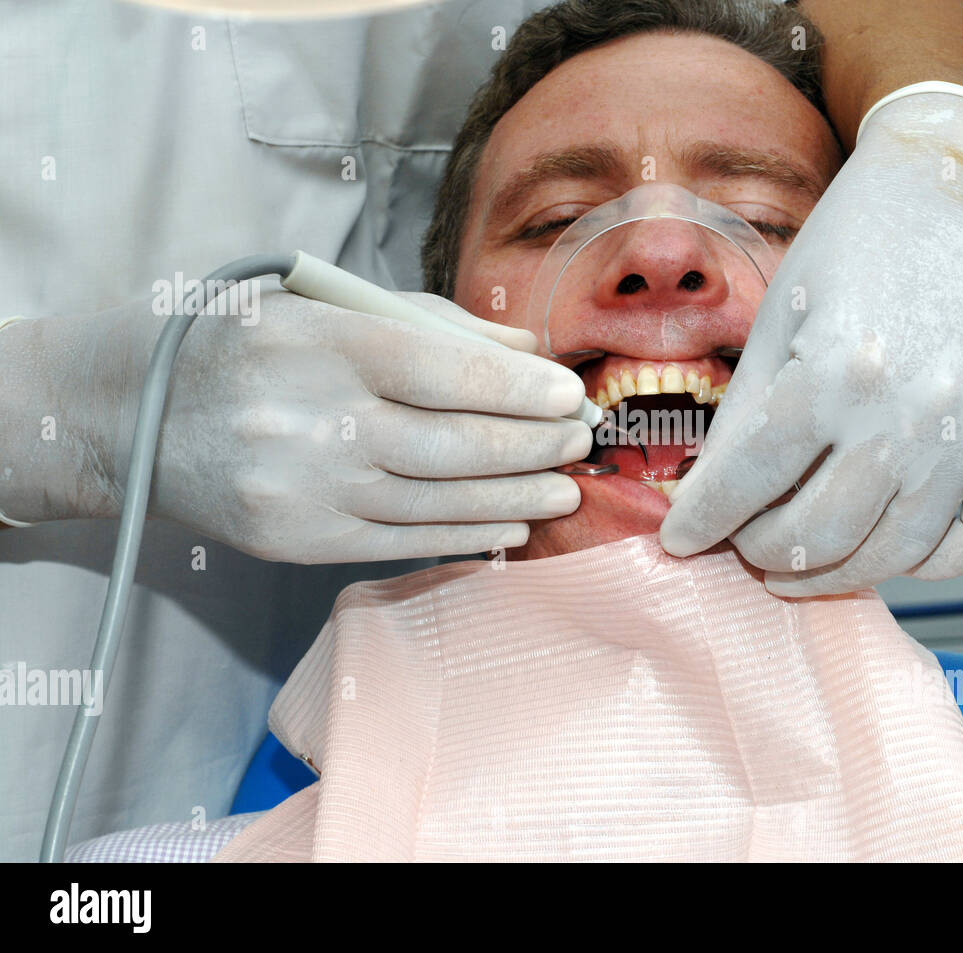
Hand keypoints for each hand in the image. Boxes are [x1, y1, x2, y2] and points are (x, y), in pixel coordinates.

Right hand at [1, 287, 591, 561]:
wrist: (130, 417)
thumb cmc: (241, 345)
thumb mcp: (321, 305)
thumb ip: (428, 323)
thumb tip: (524, 348)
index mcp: (321, 344)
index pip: (445, 371)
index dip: (520, 388)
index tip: (569, 395)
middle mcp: (312, 420)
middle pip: (453, 443)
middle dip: (532, 445)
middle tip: (578, 442)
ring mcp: (304, 491)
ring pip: (436, 500)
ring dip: (513, 497)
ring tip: (561, 488)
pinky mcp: (298, 542)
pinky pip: (401, 543)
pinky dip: (464, 537)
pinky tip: (508, 525)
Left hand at [660, 86, 962, 594]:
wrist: (959, 188)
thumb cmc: (862, 239)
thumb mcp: (779, 316)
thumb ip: (744, 415)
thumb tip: (708, 494)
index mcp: (834, 372)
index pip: (746, 484)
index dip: (701, 522)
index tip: (681, 539)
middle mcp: (906, 416)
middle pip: (811, 535)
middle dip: (758, 551)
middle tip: (741, 543)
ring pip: (887, 556)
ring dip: (828, 573)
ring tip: (794, 560)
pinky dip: (925, 563)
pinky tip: (884, 543)